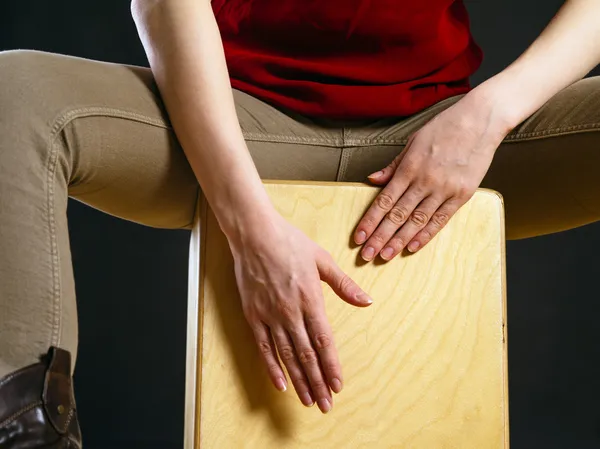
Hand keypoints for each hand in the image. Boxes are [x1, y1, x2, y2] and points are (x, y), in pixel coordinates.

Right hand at [230, 211, 372, 412]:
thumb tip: (367, 301)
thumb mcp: (322, 260)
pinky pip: (263, 347)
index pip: (324, 341)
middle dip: (318, 382)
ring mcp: (270, 315)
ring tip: (308, 400)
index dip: (331, 365)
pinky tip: (279, 384)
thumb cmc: (289, 242)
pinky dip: (271, 367)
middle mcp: (290, 312)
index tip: (338, 385)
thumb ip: (344, 285)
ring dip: (298, 380)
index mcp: (310, 299)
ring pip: (286, 355)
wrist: (254, 233)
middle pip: (306, 355)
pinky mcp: (253, 315)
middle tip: (326, 404)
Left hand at [354, 92, 509, 259]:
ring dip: (399, 241)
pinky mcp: (462, 195)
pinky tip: (412, 247)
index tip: (359, 237)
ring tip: (385, 256)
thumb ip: (393, 165)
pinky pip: (441, 219)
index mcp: (409, 167)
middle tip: (366, 255)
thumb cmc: (444, 127)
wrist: (480, 121)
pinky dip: (426, 235)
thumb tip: (372, 180)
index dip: (370, 221)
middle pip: (397, 215)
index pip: (384, 200)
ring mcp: (444, 189)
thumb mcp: (413, 141)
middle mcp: (424, 181)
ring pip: (417, 221)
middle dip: (380, 237)